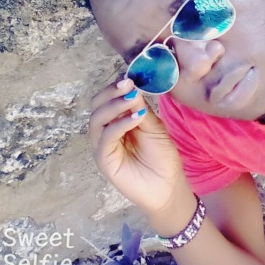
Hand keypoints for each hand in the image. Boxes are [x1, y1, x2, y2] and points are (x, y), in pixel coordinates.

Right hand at [88, 78, 185, 213]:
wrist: (168, 186)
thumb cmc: (162, 157)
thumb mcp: (154, 126)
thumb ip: (140, 109)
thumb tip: (131, 87)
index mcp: (117, 122)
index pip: (107, 99)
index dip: (116, 87)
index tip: (130, 78)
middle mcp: (106, 132)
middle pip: (96, 106)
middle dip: (110, 93)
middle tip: (127, 85)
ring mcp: (103, 146)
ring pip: (97, 119)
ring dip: (114, 106)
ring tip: (132, 100)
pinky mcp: (104, 160)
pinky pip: (105, 138)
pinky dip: (119, 124)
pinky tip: (136, 118)